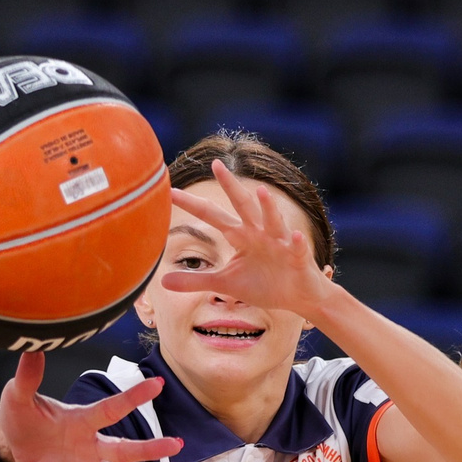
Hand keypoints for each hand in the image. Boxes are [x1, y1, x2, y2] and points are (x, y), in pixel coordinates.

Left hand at [0, 351, 182, 461]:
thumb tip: (33, 349)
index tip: (158, 384)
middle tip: (177, 445)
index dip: (133, 397)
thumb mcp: (18, 395)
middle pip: (124, 446)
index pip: (111, 408)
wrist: (11, 440)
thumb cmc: (20, 414)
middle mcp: (91, 441)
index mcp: (81, 419)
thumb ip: (28, 377)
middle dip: (150, 448)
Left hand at [158, 159, 331, 319]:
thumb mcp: (226, 284)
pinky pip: (297, 249)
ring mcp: (280, 244)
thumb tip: (162, 282)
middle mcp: (259, 233)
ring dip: (268, 207)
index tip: (170, 192)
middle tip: (216, 164)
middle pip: (242, 206)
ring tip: (260, 191)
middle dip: (230, 186)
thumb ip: (196, 280)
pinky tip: (293, 236)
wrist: (299, 297)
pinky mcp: (298, 259)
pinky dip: (296, 242)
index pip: (212, 215)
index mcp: (241, 235)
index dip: (193, 205)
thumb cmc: (264, 285)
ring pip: (273, 222)